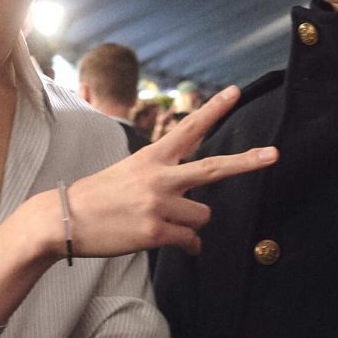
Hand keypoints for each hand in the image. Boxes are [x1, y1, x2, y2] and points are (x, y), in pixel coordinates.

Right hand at [58, 85, 276, 256]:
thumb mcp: (129, 173)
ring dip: (191, 225)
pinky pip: (190, 241)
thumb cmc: (98, 198)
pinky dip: (188, 246)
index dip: (214, 110)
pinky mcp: (155, 232)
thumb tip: (194, 203)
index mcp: (153, 157)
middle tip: (275, 154)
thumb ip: (164, 177)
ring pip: (202, 217)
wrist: (63, 219)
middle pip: (214, 168)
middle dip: (247, 162)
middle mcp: (159, 177)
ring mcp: (159, 205)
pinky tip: (170, 243)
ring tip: (164, 224)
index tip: (235, 91)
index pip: (189, 129)